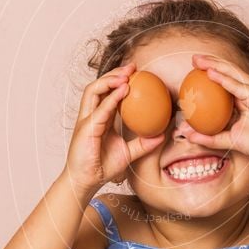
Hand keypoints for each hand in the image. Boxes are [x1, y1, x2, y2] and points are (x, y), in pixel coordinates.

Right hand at [63, 62, 164, 195]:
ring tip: (126, 74)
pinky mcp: (86, 129)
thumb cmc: (102, 167)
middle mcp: (91, 115)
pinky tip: (123, 90)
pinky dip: (111, 98)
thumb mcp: (129, 153)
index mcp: (99, 118)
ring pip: (93, 91)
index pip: (106, 92)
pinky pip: (100, 109)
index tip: (136, 72)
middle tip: (133, 67)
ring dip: (110, 80)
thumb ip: (143, 143)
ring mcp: (86, 120)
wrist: (87, 181)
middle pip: (98, 86)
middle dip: (114, 73)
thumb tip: (162, 135)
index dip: (119, 80)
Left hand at [185, 54, 248, 165]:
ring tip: (200, 60)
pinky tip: (212, 73)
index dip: (210, 72)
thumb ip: (208, 137)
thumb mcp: (228, 140)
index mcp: (242, 100)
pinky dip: (225, 80)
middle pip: (227, 73)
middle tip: (193, 58)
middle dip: (210, 63)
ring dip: (216, 65)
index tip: (192, 70)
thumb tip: (186, 133)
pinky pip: (240, 87)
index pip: (224, 81)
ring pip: (233, 75)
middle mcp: (248, 93)